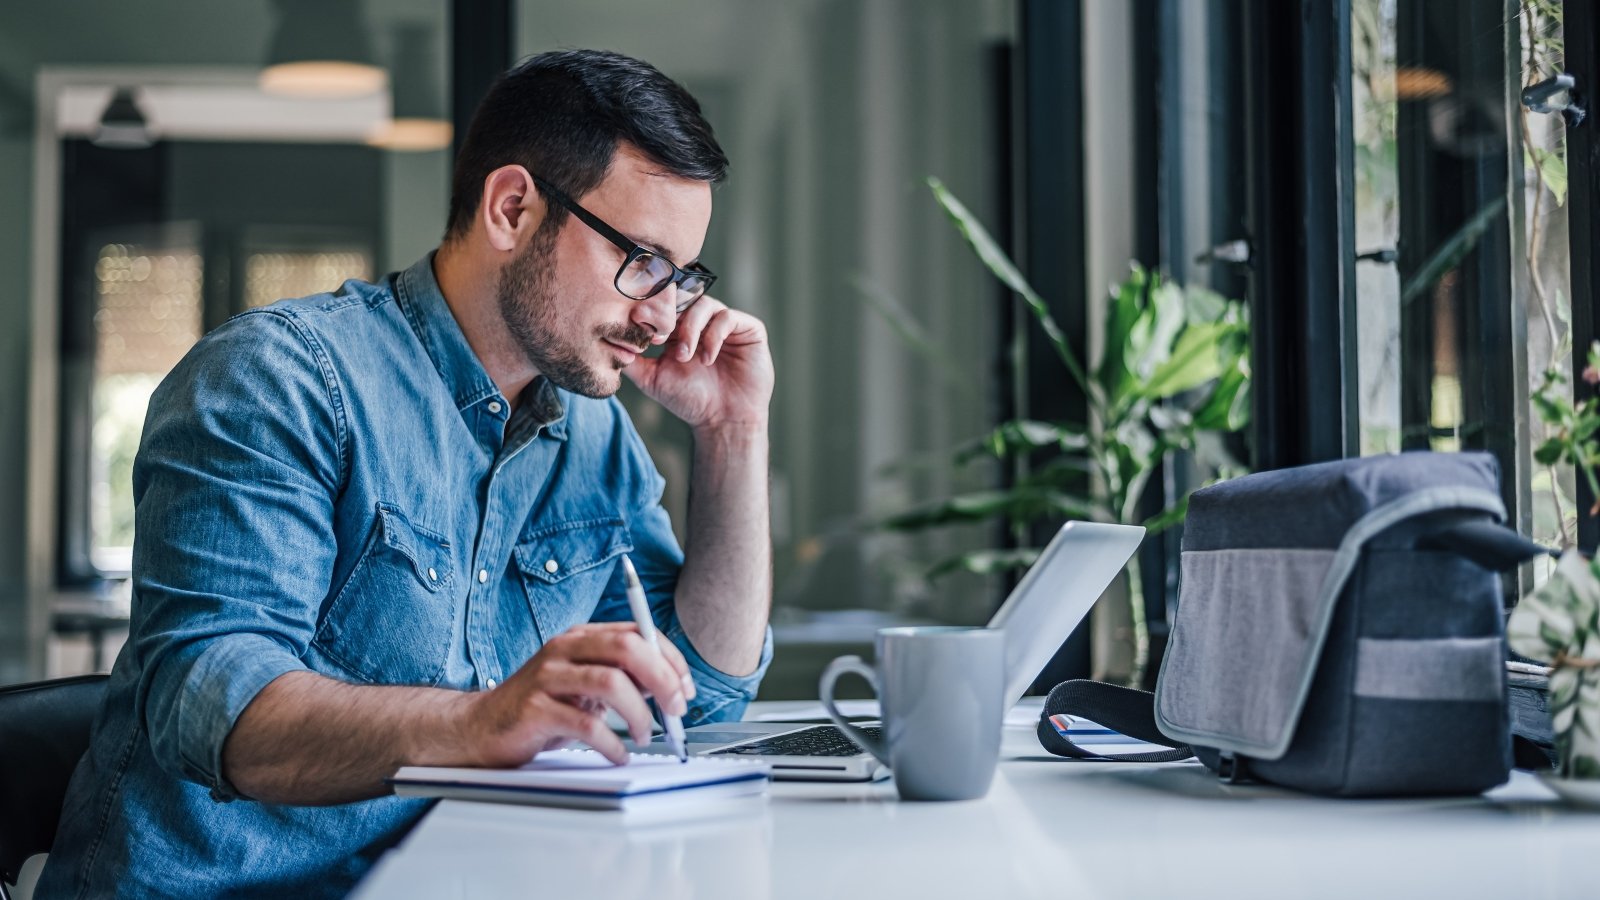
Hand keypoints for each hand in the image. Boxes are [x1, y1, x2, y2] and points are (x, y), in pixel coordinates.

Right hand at [460, 622, 695, 765]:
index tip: (686, 688)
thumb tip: (670, 689)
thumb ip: (621, 678)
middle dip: (662, 679)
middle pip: (628, 649)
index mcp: (581, 637)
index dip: (670, 660)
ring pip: (611, 683)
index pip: (637, 633)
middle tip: (676, 710)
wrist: (481, 728)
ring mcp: (547, 676)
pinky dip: (612, 743)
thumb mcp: (584, 684)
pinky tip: (618, 754)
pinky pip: (586, 724)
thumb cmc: (541, 707)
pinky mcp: (535, 709)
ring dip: (640, 714)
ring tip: (646, 736)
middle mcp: (564, 649)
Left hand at [623, 296, 773, 431]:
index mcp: (681, 328)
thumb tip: (608, 345)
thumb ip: (632, 361)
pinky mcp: (748, 328)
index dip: (654, 314)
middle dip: (670, 319)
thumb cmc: (690, 400)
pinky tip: (707, 358)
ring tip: (686, 355)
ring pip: (704, 305)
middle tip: (661, 341)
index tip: (645, 336)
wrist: (722, 421)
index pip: (666, 307)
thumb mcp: (653, 379)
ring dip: (691, 329)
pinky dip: (714, 335)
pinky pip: (728, 317)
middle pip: (684, 300)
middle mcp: (703, 322)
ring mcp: (726, 324)